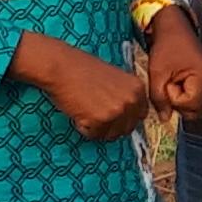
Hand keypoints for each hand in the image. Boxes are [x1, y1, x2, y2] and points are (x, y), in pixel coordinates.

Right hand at [10, 32, 149, 140]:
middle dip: (112, 126)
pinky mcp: (101, 120)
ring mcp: (118, 111)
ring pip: (110, 135)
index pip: (140, 115)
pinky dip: (84, 128)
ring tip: (85, 110)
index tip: (112, 115)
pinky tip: (78, 112)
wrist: (61, 66)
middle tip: (95, 114)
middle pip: (127, 129)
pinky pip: (94, 135)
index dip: (125, 118)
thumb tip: (127, 116)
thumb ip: (125, 95)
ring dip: (98, 128)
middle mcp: (132, 100)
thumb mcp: (114, 78)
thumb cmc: (82, 69)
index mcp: (138, 88)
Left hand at [138, 5, 201, 118]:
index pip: (188, 104)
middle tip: (171, 81)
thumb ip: (159, 98)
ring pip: (197, 107)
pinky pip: (200, 100)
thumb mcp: (157, 73)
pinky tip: (183, 81)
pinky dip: (188, 96)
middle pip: (194, 109)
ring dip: (182, 98)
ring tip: (176, 79)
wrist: (175, 30)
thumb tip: (164, 119)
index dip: (172, 96)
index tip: (168, 79)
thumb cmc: (166, 48)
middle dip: (178, 100)